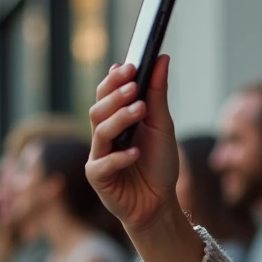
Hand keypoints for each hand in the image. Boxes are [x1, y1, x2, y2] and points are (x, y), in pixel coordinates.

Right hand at [85, 57, 179, 231]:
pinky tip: (135, 152)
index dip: (114, 80)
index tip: (129, 67)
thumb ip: (157, 94)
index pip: (106, 94)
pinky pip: (104, 164)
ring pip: (100, 131)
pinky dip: (120, 157)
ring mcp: (99, 156)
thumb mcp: (163, 126)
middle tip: (133, 85)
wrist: (160, 203)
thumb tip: (161, 58)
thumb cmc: (159, 164)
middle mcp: (103, 136)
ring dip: (119, 119)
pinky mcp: (99, 178)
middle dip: (115, 95)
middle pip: (98, 109)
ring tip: (140, 110)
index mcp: (115, 120)